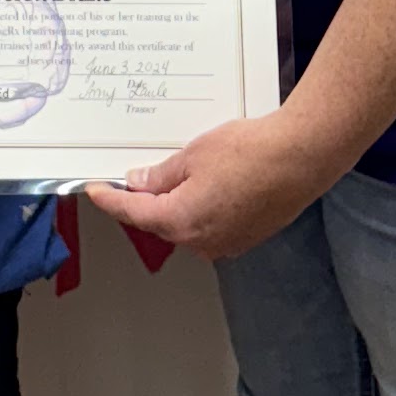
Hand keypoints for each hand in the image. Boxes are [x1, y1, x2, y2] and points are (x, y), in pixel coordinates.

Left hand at [89, 111, 335, 261]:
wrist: (302, 157)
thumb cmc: (250, 152)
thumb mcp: (194, 155)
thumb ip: (161, 175)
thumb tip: (140, 184)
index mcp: (180, 222)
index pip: (133, 212)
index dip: (109, 200)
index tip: (94, 191)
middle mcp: (201, 241)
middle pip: (160, 221)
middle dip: (146, 200)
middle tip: (134, 175)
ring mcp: (227, 243)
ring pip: (187, 224)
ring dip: (177, 204)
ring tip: (180, 173)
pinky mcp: (247, 236)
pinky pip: (212, 224)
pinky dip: (202, 207)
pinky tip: (209, 184)